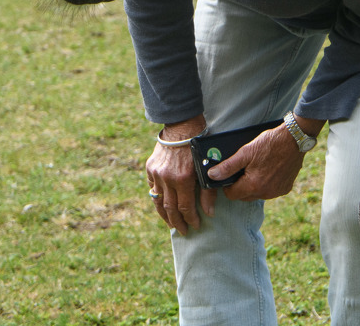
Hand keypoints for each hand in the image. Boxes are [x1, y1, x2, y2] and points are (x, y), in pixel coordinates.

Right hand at [145, 117, 214, 234]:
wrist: (182, 128)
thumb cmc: (198, 148)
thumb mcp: (206, 170)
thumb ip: (207, 193)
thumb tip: (209, 213)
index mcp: (182, 179)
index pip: (185, 207)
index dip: (190, 219)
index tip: (195, 226)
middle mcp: (166, 178)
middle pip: (170, 208)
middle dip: (177, 222)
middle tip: (182, 231)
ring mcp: (156, 173)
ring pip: (157, 200)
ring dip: (164, 214)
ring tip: (170, 223)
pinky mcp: (150, 167)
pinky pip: (152, 187)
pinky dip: (156, 197)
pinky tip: (161, 204)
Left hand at [207, 125, 307, 201]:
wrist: (294, 140)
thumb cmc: (269, 144)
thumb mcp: (245, 152)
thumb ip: (228, 166)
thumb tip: (212, 176)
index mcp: (253, 185)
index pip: (231, 195)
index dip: (227, 185)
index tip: (230, 174)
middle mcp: (266, 193)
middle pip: (244, 196)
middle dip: (240, 185)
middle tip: (243, 168)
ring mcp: (277, 192)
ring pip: (257, 194)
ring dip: (253, 185)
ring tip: (255, 167)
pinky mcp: (285, 189)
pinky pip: (270, 191)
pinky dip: (265, 184)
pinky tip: (267, 170)